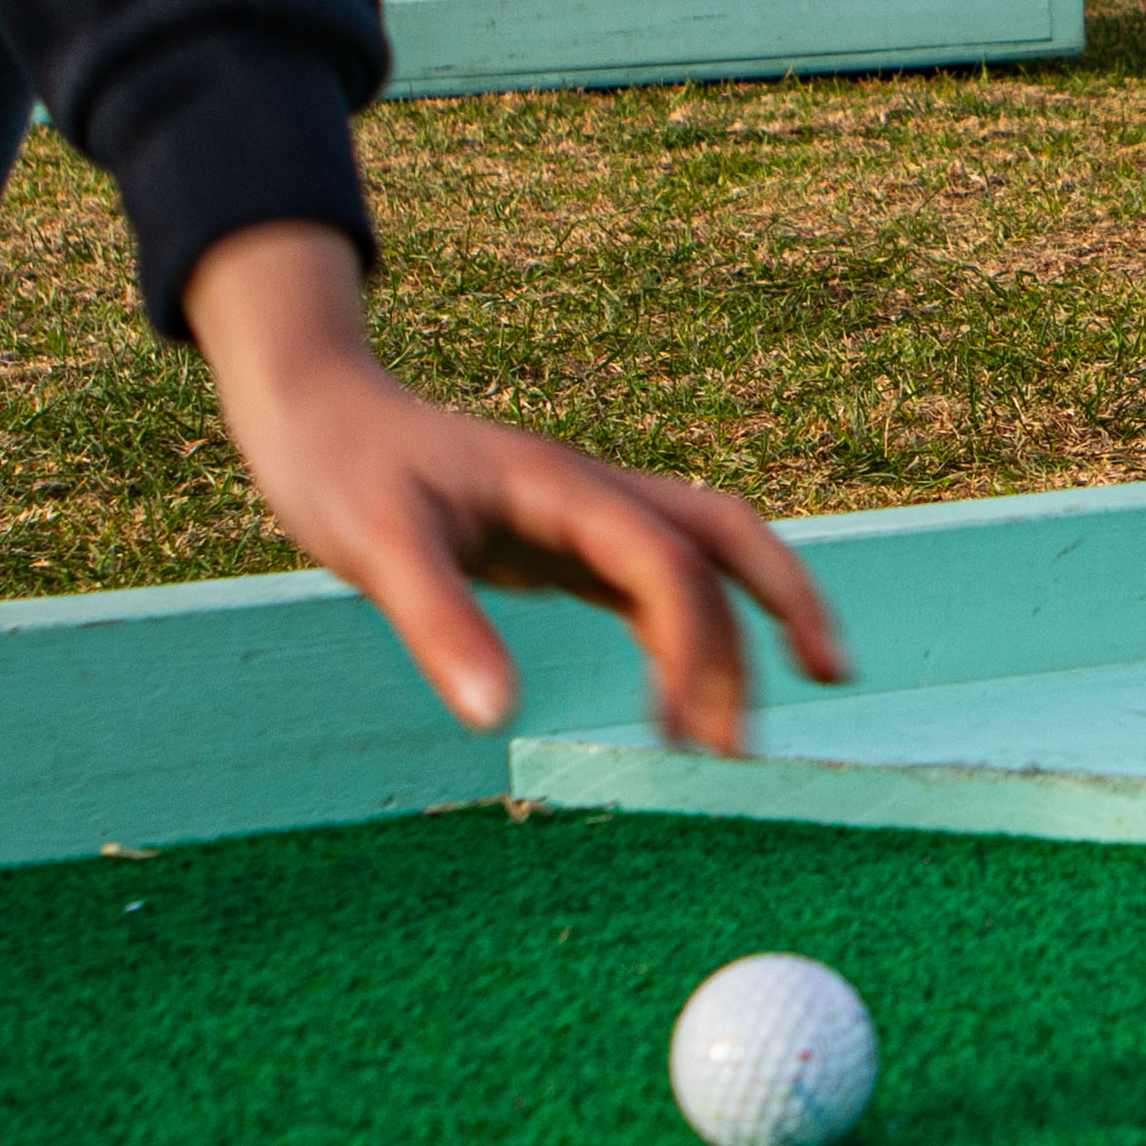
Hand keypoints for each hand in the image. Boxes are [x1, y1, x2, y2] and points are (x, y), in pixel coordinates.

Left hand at [182, 219, 849, 749]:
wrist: (315, 412)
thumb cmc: (341, 468)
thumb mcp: (377, 547)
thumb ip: (439, 624)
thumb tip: (497, 717)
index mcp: (564, 486)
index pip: (665, 560)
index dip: (694, 641)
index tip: (685, 732)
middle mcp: (591, 493)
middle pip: (725, 534)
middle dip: (786, 600)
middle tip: (830, 680)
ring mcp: (582, 515)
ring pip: (697, 560)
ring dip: (739, 629)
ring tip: (738, 734)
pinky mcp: (560, 541)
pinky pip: (649, 585)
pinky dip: (682, 636)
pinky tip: (677, 699)